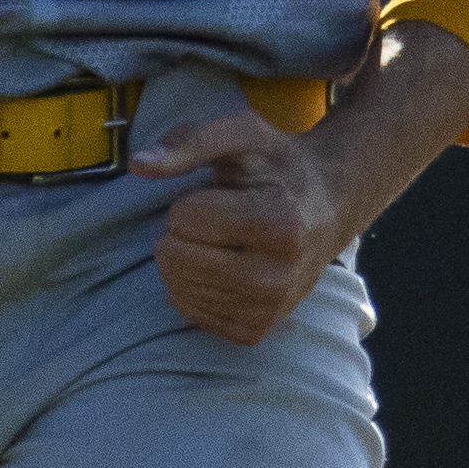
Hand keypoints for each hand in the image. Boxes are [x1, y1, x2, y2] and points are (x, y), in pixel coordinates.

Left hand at [135, 107, 362, 344]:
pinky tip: (223, 266)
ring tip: (226, 241)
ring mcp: (268, 308)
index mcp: (278, 223)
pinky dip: (194, 286)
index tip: (225, 195)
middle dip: (183, 231)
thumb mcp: (241, 136)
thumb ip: (189, 143)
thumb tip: (138, 165)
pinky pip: (189, 311)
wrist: (330, 207)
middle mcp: (277, 275)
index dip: (191, 198)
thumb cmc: (279, 167)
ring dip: (187, 258)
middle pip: (174, 258)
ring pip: (176, 287)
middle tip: (221, 218)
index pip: (181, 218)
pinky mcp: (256, 331)